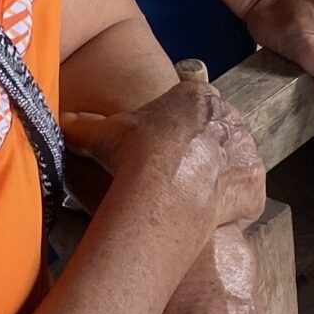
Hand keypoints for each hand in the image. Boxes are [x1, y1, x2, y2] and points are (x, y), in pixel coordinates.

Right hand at [63, 82, 263, 232]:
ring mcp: (246, 150)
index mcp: (197, 96)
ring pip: (233, 161)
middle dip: (198, 152)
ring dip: (217, 176)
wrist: (165, 188)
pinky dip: (234, 205)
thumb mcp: (103, 134)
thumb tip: (58, 122)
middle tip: (174, 176)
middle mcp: (228, 117)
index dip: (174, 131)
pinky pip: (247, 194)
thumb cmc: (134, 153)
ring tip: (190, 198)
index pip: (191, 107)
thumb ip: (81, 125)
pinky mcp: (256, 182)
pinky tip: (211, 217)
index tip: (161, 150)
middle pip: (214, 133)